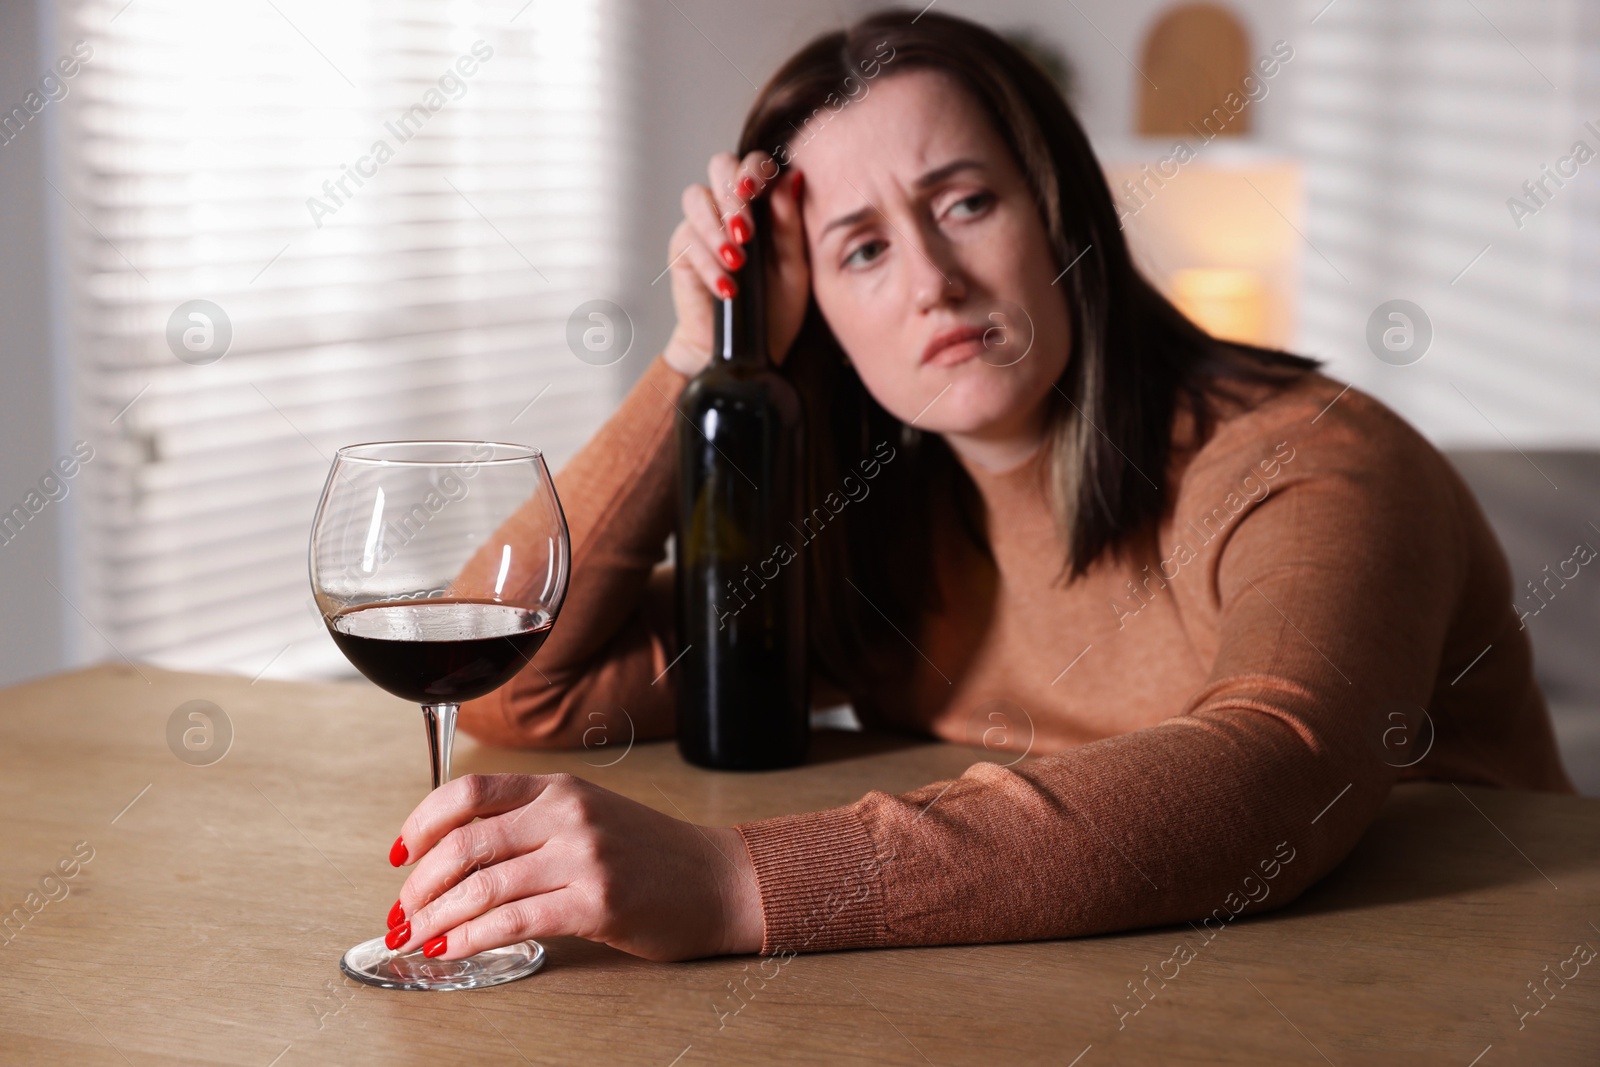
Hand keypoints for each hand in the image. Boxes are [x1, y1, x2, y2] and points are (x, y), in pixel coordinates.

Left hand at [383, 773, 764, 961]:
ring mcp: (584, 857)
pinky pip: (514, 921)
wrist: (719, 881)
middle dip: (419, 885)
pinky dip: (471, 939)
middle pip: (466, 843)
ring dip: (436, 919)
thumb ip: (531, 823)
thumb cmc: (653, 855)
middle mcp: (569, 814)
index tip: (399, 855)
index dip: (422, 823)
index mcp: (561, 787)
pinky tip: (453, 951)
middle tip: (402, 913)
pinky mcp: (597, 903)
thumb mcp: (589, 816)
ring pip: (482, 886)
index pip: (470, 791)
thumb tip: (452, 856)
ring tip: (416, 939)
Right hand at [661, 149, 809, 375]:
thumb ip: (791, 225)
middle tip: (745, 228)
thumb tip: (792, 177)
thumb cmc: (775, 308)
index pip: (755, 164)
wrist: (748, 350)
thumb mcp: (794, 269)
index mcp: (763, 201)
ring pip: (697, 197)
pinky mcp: (683, 250)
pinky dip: (709, 265)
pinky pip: (688, 241)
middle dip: (732, 193)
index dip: (754, 168)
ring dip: (716, 227)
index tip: (758, 189)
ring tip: (737, 261)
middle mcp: (731, 205)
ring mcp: (704, 224)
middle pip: (720, 166)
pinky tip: (728, 288)